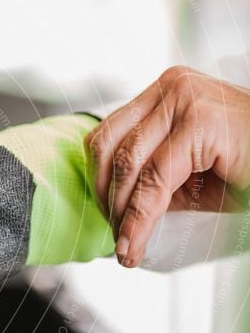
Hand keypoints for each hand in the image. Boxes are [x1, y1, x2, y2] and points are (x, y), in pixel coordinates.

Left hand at [85, 66, 249, 267]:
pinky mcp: (201, 121)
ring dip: (121, 212)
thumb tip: (112, 206)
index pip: (107, 136)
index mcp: (163, 93)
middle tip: (117, 237)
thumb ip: (149, 178)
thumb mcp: (186, 173)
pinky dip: (140, 218)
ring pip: (127, 163)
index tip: (107, 220)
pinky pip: (154, 179)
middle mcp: (171, 87)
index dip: (98, 182)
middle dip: (106, 198)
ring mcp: (185, 99)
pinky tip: (137, 242)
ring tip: (127, 245)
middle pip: (108, 146)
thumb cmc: (246, 168)